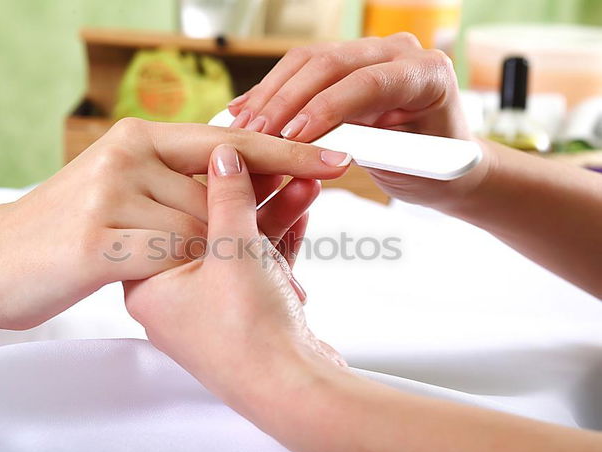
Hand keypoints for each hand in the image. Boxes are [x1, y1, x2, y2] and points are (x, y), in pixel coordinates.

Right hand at [0, 119, 348, 328]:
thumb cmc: (60, 236)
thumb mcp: (119, 196)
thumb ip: (171, 183)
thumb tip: (233, 171)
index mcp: (136, 139)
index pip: (228, 142)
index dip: (286, 149)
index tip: (333, 157)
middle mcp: (125, 156)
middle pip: (220, 190)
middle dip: (259, 222)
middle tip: (277, 259)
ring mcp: (110, 195)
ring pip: (199, 225)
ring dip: (223, 260)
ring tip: (248, 287)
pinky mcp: (97, 240)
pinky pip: (170, 254)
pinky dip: (188, 275)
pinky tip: (193, 293)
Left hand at [123, 144, 344, 409]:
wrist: (292, 392)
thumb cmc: (250, 334)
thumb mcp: (234, 250)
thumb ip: (227, 197)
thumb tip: (223, 156)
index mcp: (150, 282)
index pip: (173, 212)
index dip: (209, 178)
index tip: (239, 156)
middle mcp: (175, 295)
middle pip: (212, 225)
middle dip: (254, 194)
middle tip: (280, 165)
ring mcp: (212, 305)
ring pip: (241, 244)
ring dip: (274, 212)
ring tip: (305, 183)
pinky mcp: (244, 311)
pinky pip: (258, 264)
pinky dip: (280, 239)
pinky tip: (302, 209)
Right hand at [228, 33, 491, 210]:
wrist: (441, 159)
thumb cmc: (433, 168)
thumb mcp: (408, 167)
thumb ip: (368, 150)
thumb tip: (315, 146)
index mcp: (426, 74)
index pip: (367, 83)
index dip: (325, 109)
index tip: (292, 138)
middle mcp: (398, 51)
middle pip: (330, 64)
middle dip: (287, 101)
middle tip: (255, 135)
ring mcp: (370, 52)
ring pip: (308, 61)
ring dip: (271, 95)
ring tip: (242, 127)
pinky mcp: (347, 62)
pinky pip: (302, 68)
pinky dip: (272, 90)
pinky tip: (244, 110)